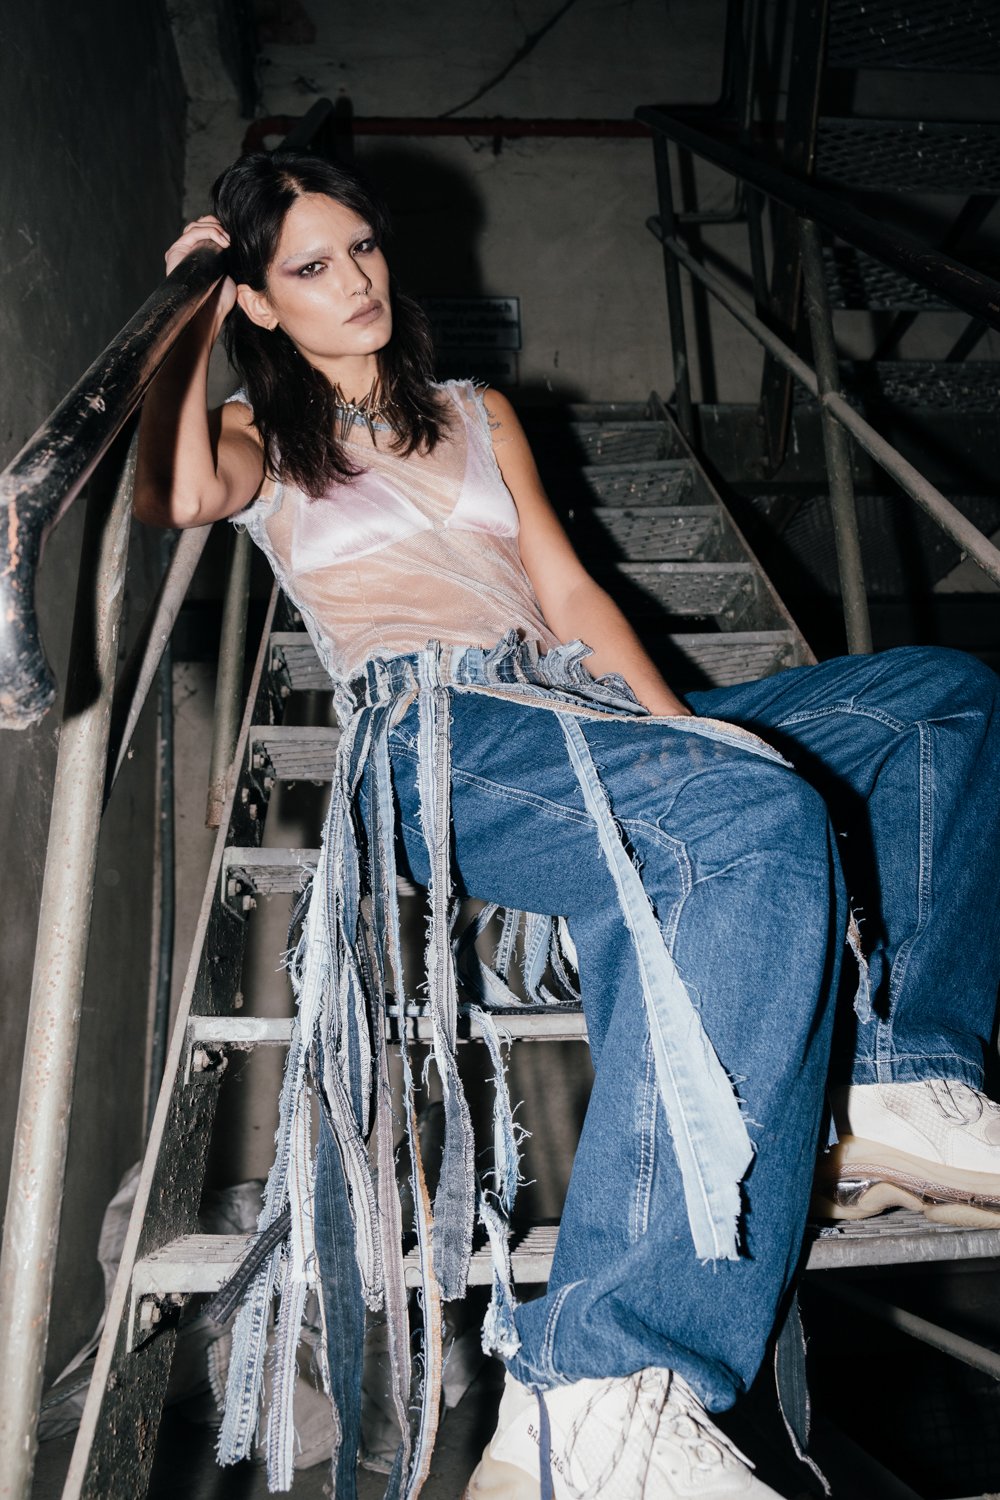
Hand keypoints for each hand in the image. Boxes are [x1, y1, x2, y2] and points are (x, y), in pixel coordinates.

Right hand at [166, 215, 236, 338]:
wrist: (210, 312)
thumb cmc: (221, 298)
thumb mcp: (229, 272)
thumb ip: (228, 256)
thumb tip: (238, 239)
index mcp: (199, 254)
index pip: (206, 228)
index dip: (219, 226)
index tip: (234, 235)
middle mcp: (188, 251)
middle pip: (200, 223)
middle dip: (217, 225)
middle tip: (231, 237)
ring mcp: (180, 251)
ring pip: (195, 226)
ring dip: (215, 228)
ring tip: (228, 242)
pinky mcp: (175, 252)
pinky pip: (192, 232)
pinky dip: (209, 232)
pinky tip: (223, 242)